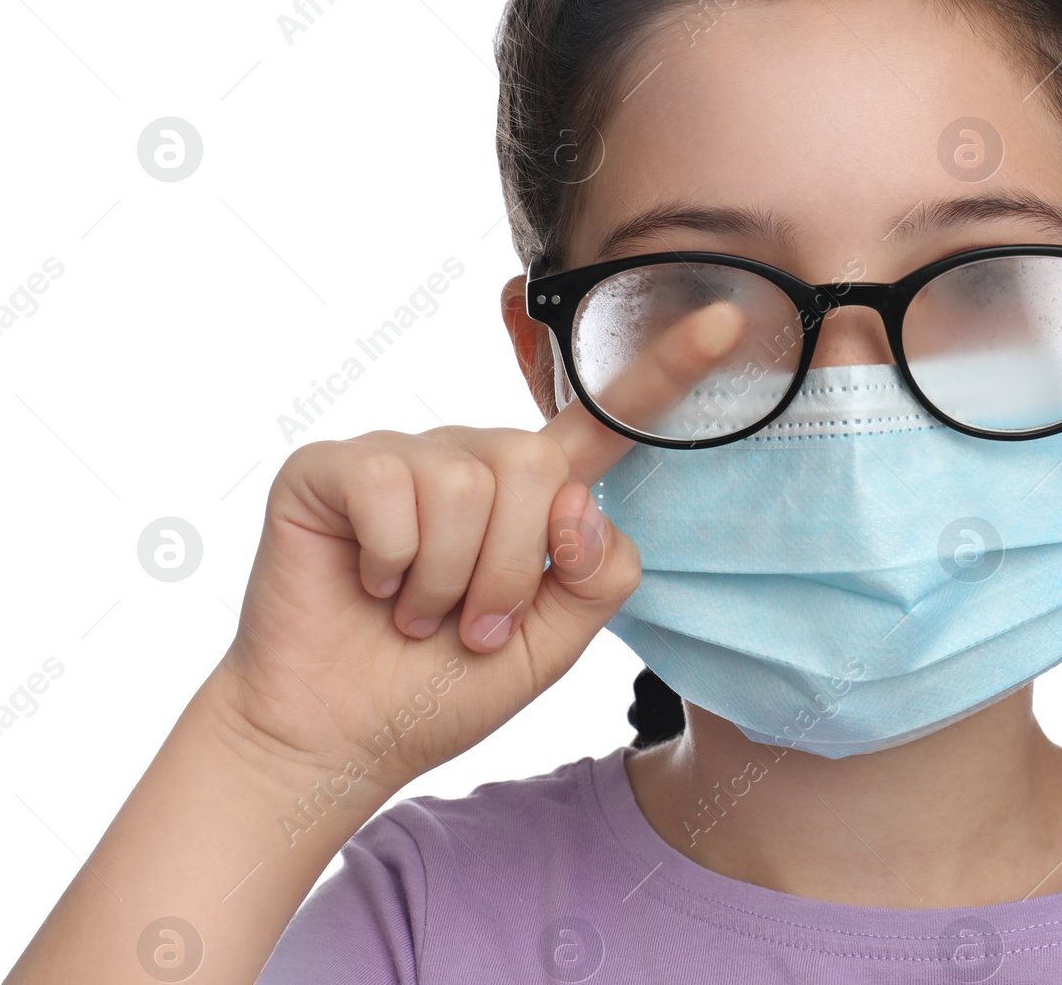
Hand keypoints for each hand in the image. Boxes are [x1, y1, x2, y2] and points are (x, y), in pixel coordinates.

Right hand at [210, 299, 744, 792]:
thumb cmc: (442, 687)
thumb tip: (576, 501)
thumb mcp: (553, 645)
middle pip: (536, 468)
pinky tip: (370, 585)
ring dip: (446, 582)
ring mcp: (402, 455)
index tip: (728, 322)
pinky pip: (392, 489)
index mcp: (535, 496)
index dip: (667, 372)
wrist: (340, 739)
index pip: (609, 423)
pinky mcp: (332, 467)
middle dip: (510, 573)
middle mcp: (473, 459)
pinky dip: (391, 563)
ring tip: (415, 613)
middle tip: (469, 624)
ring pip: (467, 486)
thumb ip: (597, 575)